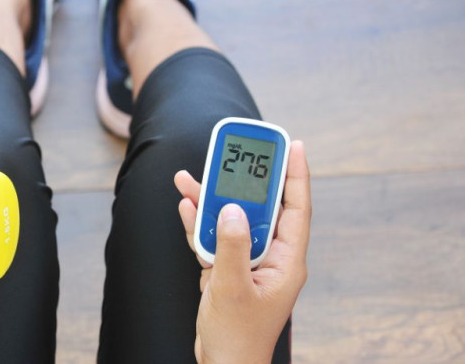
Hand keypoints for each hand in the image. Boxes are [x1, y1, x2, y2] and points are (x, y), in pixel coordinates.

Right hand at [174, 141, 311, 363]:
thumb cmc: (237, 336)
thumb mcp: (232, 289)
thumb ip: (231, 246)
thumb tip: (230, 209)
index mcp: (286, 261)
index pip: (295, 209)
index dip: (296, 175)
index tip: (293, 145)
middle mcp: (270, 257)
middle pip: (260, 208)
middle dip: (243, 180)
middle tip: (233, 154)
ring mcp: (248, 263)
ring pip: (232, 220)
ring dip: (211, 201)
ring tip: (190, 178)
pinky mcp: (228, 270)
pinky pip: (215, 238)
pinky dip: (200, 223)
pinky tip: (186, 206)